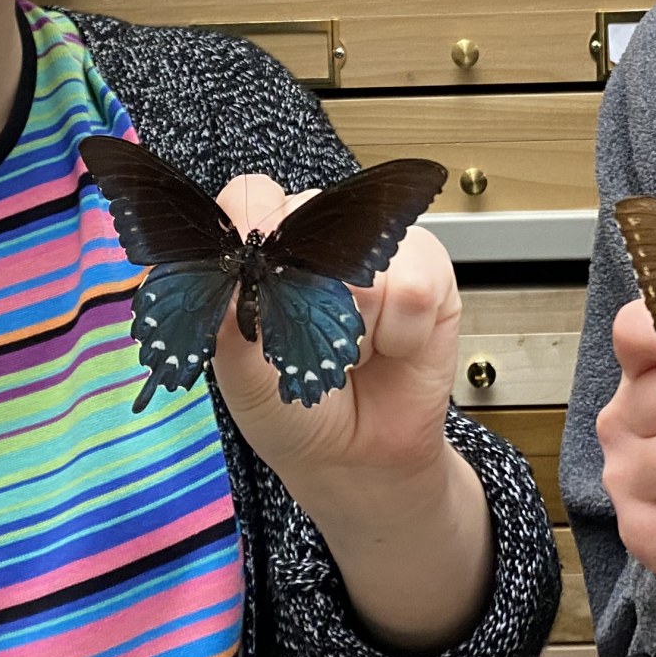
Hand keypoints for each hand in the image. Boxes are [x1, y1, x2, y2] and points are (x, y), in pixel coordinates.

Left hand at [206, 172, 461, 503]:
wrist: (355, 460)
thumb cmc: (294, 410)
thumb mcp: (242, 379)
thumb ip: (227, 327)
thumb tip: (225, 286)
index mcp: (265, 247)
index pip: (251, 197)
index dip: (250, 228)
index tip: (251, 281)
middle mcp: (320, 237)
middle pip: (313, 220)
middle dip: (308, 296)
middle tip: (306, 342)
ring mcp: (378, 249)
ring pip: (366, 262)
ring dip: (355, 328)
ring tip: (349, 352)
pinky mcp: (430, 271)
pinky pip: (415, 289)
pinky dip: (400, 336)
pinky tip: (390, 351)